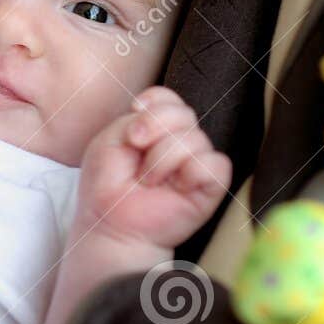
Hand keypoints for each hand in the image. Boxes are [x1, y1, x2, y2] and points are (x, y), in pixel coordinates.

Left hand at [74, 87, 231, 251]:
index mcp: (156, 129)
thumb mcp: (109, 141)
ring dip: (161, 160)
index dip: (153, 104)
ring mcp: (196, 163)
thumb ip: (135, 119)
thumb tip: (161, 118)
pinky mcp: (210, 186)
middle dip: (154, 128)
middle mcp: (179, 142)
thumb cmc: (108, 185)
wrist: (112, 225)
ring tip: (148, 181)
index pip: (167, 99)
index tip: (132, 129)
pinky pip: (215, 164)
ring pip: (195, 139)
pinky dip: (191, 172)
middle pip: (183, 113)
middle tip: (135, 153)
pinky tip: (175, 187)